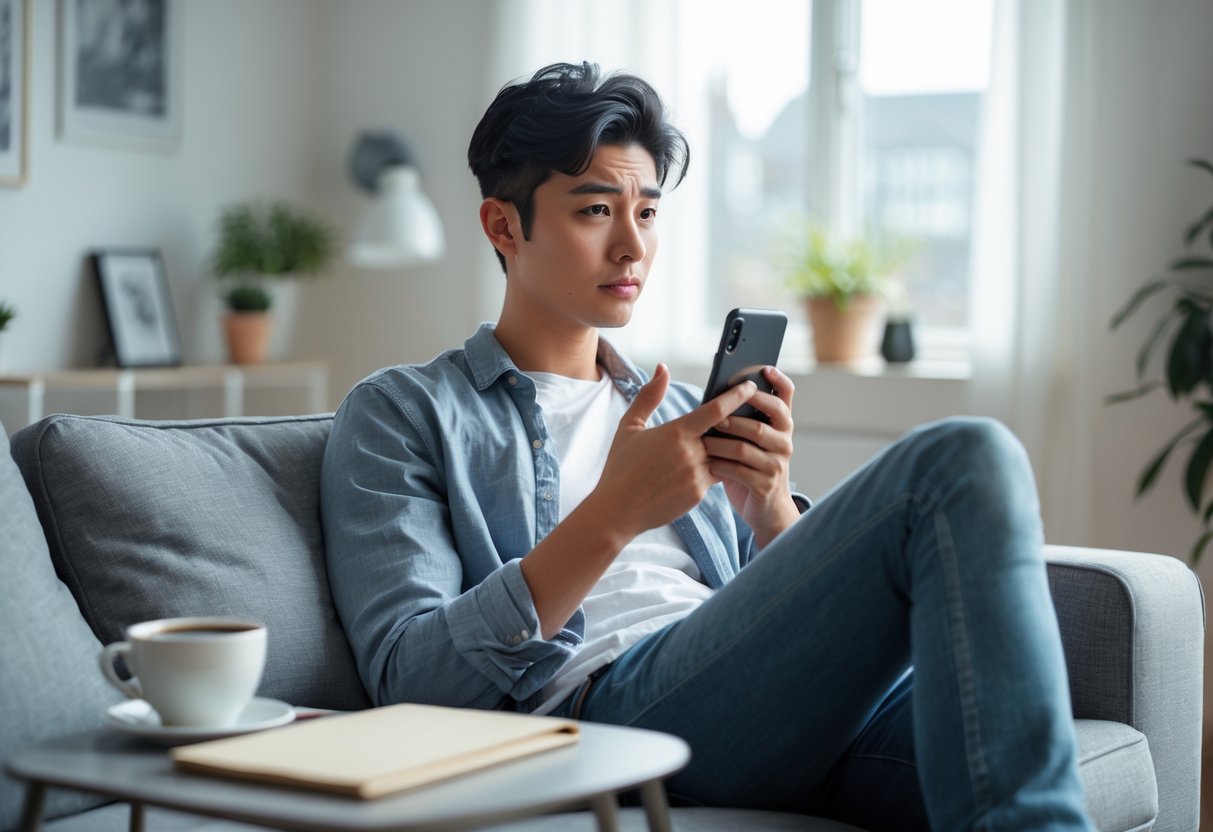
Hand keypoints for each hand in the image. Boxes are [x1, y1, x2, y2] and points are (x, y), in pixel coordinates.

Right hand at [588, 364, 758, 539]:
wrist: (616, 511)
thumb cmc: (620, 466)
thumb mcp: (629, 427)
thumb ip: (649, 396)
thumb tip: (663, 368)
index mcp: (676, 432)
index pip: (716, 410)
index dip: (736, 396)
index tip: (750, 386)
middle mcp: (690, 453)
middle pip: (725, 433)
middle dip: (734, 426)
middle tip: (744, 415)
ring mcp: (697, 475)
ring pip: (723, 456)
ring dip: (725, 449)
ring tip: (727, 442)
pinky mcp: (698, 494)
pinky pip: (715, 477)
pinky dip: (714, 469)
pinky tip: (707, 466)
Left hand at [702, 366, 799, 546]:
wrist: (765, 511)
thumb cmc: (750, 468)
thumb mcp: (750, 441)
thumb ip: (739, 419)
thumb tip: (713, 395)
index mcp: (781, 426)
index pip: (786, 396)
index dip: (779, 380)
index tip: (764, 368)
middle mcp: (784, 441)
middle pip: (766, 417)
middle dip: (737, 412)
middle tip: (714, 415)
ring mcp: (777, 464)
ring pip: (746, 445)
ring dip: (720, 441)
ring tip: (701, 441)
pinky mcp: (765, 485)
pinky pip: (738, 470)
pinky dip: (718, 465)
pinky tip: (706, 464)